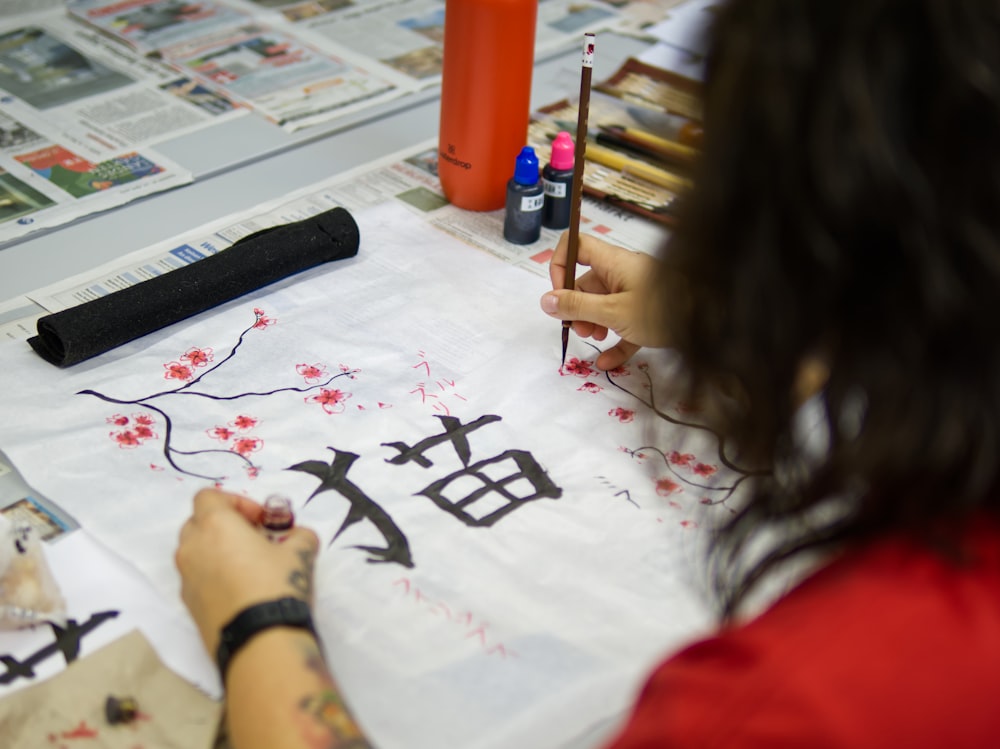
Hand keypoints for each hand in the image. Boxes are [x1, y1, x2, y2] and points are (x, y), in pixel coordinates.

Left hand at [175, 488, 318, 654]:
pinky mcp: (188, 606)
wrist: (259, 641)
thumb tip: (299, 538)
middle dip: (225, 526)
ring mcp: (186, 579)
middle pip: (198, 522)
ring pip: (195, 552)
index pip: (209, 496)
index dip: (236, 502)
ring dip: (218, 551)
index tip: (261, 520)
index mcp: (215, 525)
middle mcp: (192, 548)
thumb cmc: (276, 586)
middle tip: (255, 540)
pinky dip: (214, 577)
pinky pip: (197, 579)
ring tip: (250, 567)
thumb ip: (299, 536)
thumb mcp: (300, 553)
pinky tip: (242, 592)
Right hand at [540, 233, 669, 369]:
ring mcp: (637, 293)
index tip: (558, 295)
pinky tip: (606, 362)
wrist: (713, 322)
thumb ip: (578, 307)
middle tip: (577, 329)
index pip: (576, 245)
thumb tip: (544, 301)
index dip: (560, 266)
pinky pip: (624, 325)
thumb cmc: (664, 309)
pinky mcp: (649, 314)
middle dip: (576, 306)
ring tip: (594, 340)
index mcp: (613, 262)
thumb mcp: (614, 311)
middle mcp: (623, 272)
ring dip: (593, 323)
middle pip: (587, 282)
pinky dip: (614, 341)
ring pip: (604, 304)